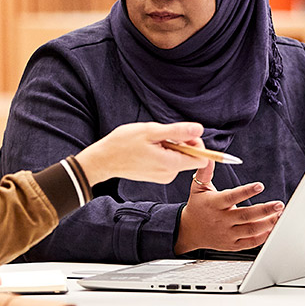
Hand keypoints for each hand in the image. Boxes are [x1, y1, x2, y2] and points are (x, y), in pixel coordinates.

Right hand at [74, 122, 205, 186]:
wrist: (103, 160)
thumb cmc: (123, 143)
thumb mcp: (151, 132)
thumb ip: (178, 132)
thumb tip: (199, 129)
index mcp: (171, 164)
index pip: (201, 159)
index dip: (196, 144)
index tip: (181, 134)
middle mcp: (169, 174)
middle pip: (189, 157)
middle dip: (180, 143)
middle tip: (159, 136)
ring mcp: (162, 177)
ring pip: (177, 158)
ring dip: (168, 146)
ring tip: (149, 143)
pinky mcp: (155, 176)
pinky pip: (167, 161)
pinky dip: (161, 152)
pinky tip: (146, 149)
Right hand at [173, 162, 283, 253]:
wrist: (190, 231)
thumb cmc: (197, 207)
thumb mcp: (198, 188)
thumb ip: (205, 173)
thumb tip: (207, 158)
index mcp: (214, 204)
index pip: (231, 197)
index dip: (246, 192)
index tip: (260, 186)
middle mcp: (221, 220)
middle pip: (245, 216)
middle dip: (264, 210)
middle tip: (279, 204)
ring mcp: (227, 234)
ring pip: (250, 230)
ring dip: (267, 223)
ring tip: (279, 214)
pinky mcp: (232, 244)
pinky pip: (250, 242)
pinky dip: (263, 237)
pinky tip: (272, 229)